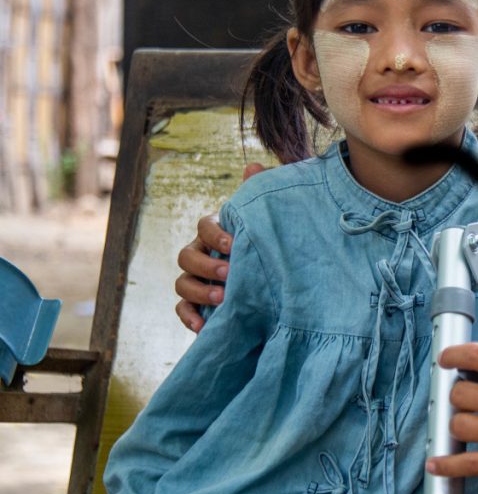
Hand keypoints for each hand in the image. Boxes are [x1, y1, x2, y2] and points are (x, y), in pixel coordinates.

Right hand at [174, 162, 265, 330]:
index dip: (215, 234)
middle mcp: (203, 255)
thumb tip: (253, 166)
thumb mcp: (270, 224)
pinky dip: (189, 317)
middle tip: (229, 273)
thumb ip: (259, 197)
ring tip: (223, 298)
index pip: (204, 226)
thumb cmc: (272, 248)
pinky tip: (203, 327)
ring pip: (181, 283)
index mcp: (219, 233)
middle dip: (206, 265)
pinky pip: (181, 310)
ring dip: (199, 291)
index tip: (234, 244)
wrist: (280, 289)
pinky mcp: (198, 307)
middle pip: (186, 256)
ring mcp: (197, 281)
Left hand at [427, 326, 477, 493]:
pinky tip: (435, 464)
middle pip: (464, 392)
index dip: (455, 354)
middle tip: (463, 393)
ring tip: (463, 419)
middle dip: (456, 391)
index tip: (446, 357)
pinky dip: (449, 465)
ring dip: (455, 421)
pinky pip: (473, 464)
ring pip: (462, 425)